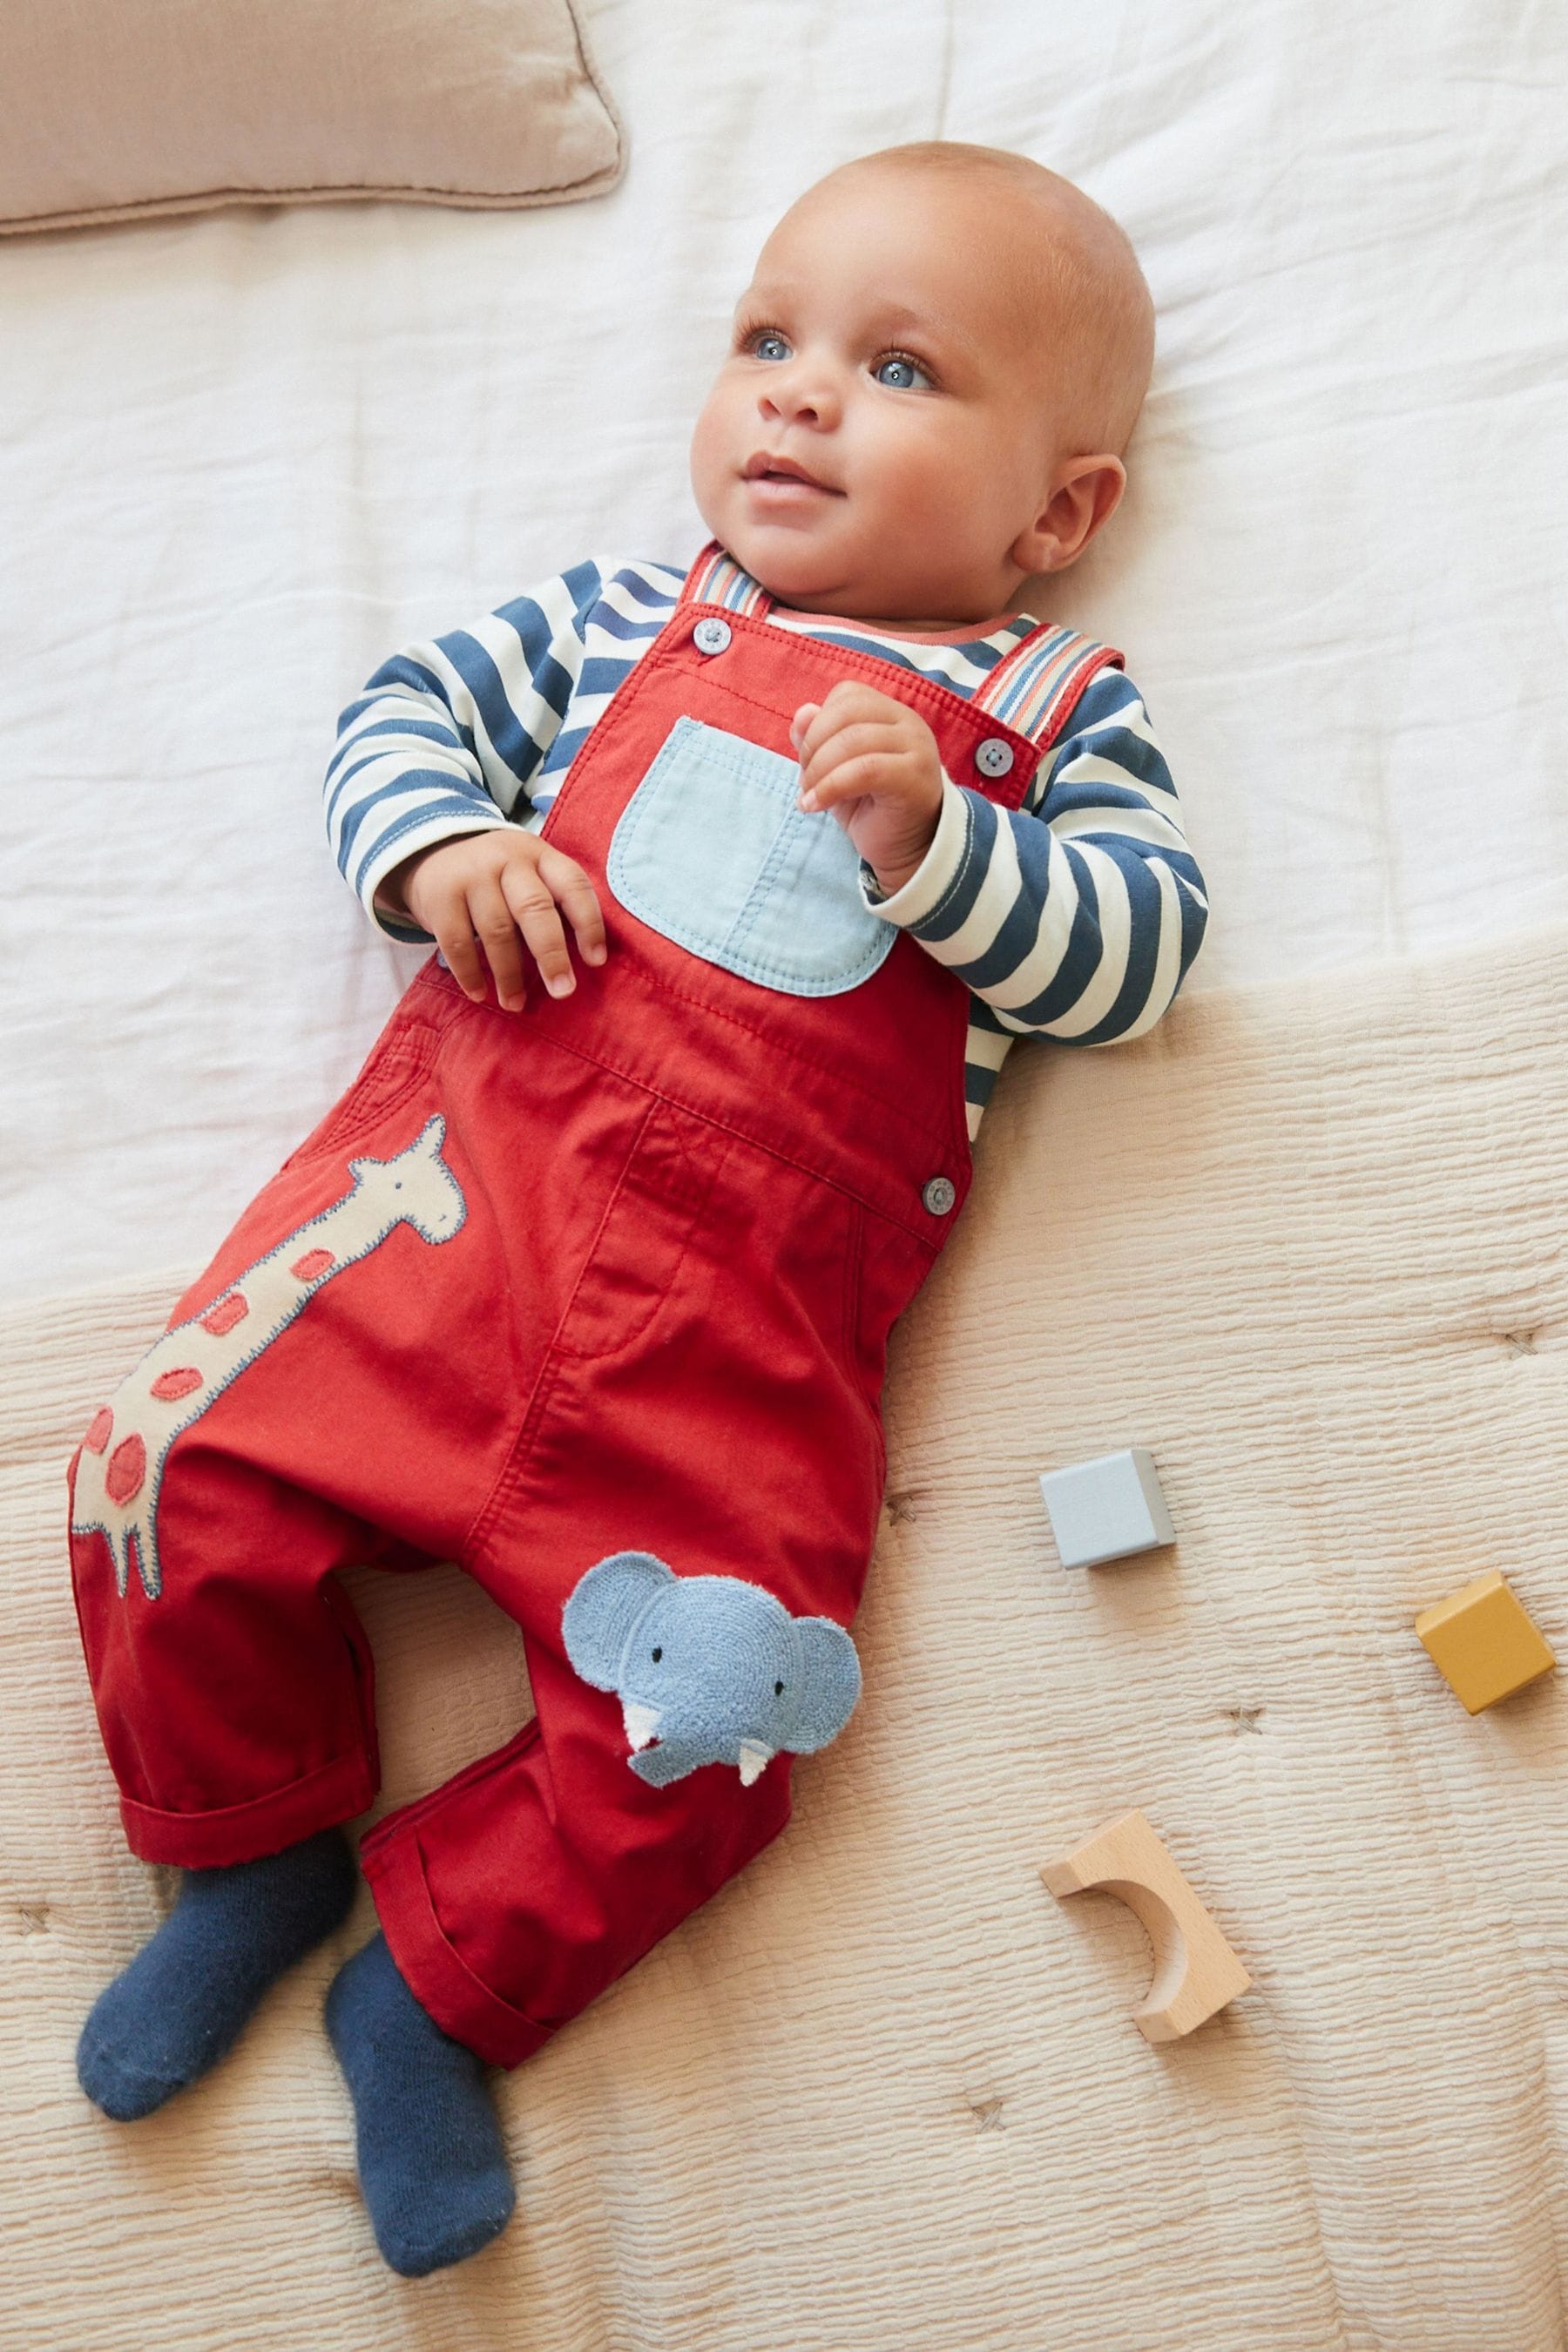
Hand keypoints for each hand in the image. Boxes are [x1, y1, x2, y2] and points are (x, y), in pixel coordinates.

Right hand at [387, 829, 606, 1010]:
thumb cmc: (499, 877)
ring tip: (515, 1003)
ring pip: (497, 930)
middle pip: (534, 908)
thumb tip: (585, 960)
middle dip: (551, 954)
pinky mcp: (439, 897)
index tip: (596, 961)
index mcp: (540, 856)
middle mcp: (507, 860)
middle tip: (562, 991)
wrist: (434, 853)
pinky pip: (457, 942)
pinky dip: (470, 973)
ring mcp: (471, 876)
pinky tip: (479, 993)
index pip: (573, 884)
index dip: (589, 923)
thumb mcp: (530, 874)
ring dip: (508, 975)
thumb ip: (554, 903)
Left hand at [790, 682, 943, 896]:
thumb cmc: (872, 808)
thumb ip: (817, 740)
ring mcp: (916, 747)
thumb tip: (802, 713)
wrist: (908, 851)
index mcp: (890, 713)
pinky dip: (831, 787)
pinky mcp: (915, 776)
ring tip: (810, 797)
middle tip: (806, 781)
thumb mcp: (834, 771)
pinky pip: (865, 769)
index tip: (808, 760)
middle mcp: (908, 722)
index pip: (847, 695)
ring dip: (819, 770)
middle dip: (814, 746)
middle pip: (847, 711)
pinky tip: (816, 806)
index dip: (818, 724)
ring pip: (853, 740)